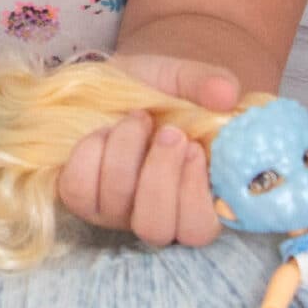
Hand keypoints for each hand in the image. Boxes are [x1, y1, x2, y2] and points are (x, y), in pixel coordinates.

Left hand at [56, 51, 240, 248]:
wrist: (106, 82)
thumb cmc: (155, 91)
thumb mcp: (181, 78)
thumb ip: (206, 83)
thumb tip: (228, 93)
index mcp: (194, 198)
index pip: (199, 229)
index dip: (195, 198)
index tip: (195, 149)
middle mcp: (155, 213)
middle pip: (156, 229)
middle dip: (160, 177)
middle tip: (168, 133)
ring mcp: (113, 211)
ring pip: (116, 205)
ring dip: (126, 155)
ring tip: (138, 119)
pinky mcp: (80, 199)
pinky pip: (79, 189)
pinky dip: (92, 154)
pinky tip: (103, 130)